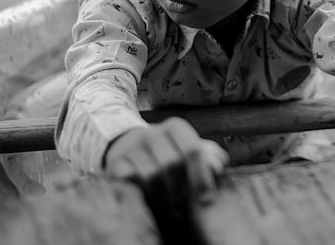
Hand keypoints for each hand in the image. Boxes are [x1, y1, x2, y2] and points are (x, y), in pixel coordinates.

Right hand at [103, 117, 229, 212]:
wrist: (128, 147)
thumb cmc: (168, 152)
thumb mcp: (190, 149)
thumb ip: (209, 156)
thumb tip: (219, 164)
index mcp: (175, 127)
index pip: (192, 150)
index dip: (201, 176)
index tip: (205, 198)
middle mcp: (152, 133)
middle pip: (173, 164)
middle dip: (181, 189)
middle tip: (184, 206)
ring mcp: (131, 147)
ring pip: (152, 175)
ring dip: (164, 196)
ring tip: (171, 208)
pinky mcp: (115, 162)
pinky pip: (130, 180)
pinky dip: (142, 192)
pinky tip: (150, 198)